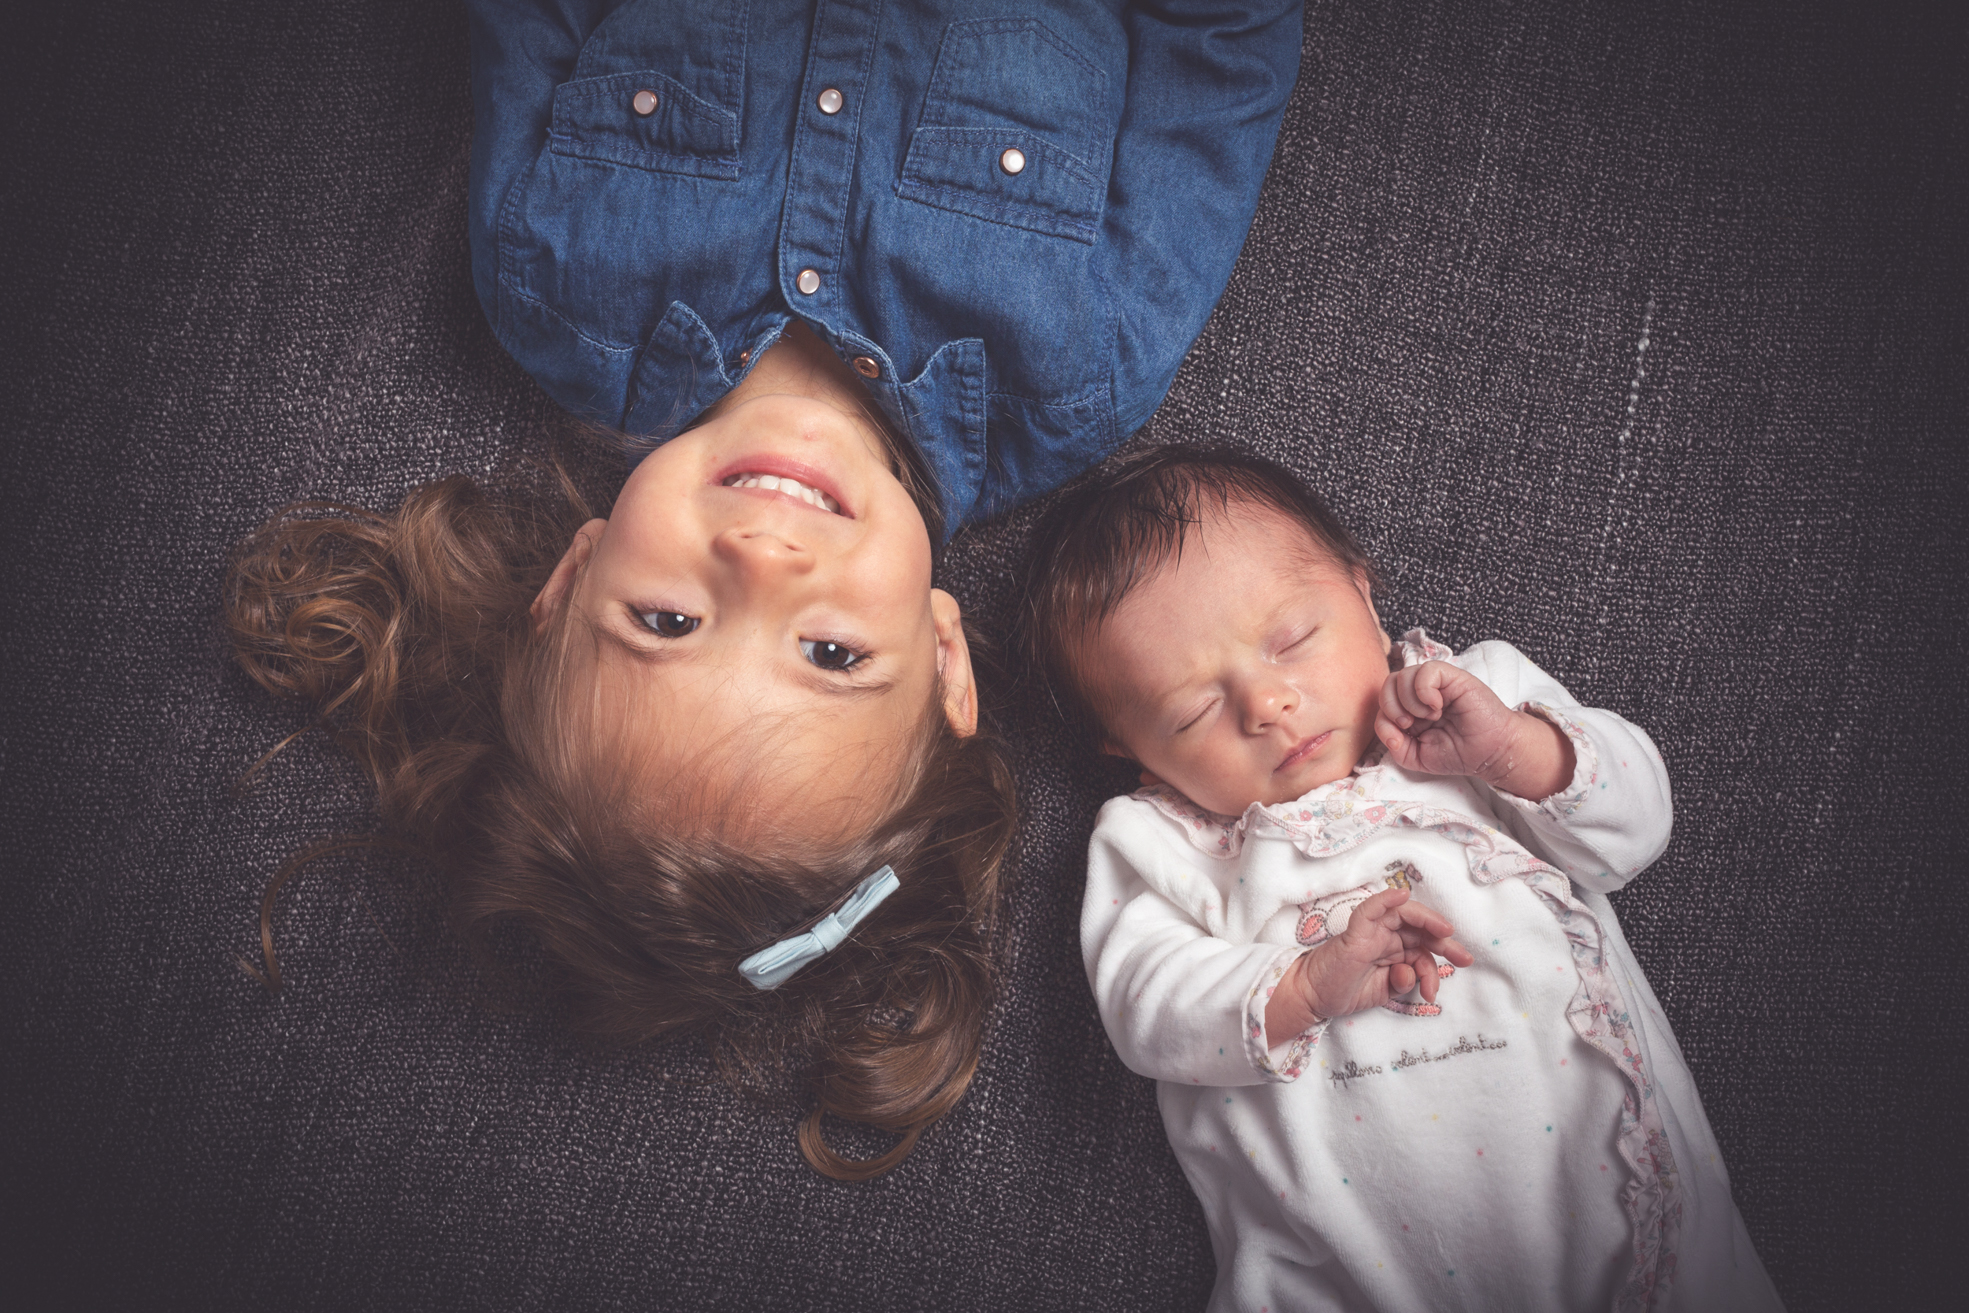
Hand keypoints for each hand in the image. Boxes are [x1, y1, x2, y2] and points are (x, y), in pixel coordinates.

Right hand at [1263, 887, 1474, 1039]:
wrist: (1311, 997)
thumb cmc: (1343, 992)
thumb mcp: (1384, 991)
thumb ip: (1402, 981)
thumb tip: (1414, 974)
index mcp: (1393, 950)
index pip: (1423, 947)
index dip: (1441, 959)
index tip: (1455, 972)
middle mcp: (1384, 937)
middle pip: (1420, 929)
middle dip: (1445, 941)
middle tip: (1464, 957)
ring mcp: (1370, 932)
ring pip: (1402, 914)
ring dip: (1427, 920)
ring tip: (1445, 932)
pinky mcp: (1355, 931)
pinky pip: (1370, 910)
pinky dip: (1385, 900)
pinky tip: (1400, 896)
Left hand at [1375, 660, 1573, 799]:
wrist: (1490, 753)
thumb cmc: (1457, 753)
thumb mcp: (1416, 757)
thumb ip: (1394, 745)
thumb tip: (1387, 728)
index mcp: (1410, 708)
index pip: (1382, 700)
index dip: (1384, 717)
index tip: (1402, 734)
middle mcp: (1421, 693)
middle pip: (1388, 683)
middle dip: (1391, 707)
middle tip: (1409, 724)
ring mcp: (1437, 683)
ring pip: (1403, 674)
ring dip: (1408, 701)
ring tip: (1429, 716)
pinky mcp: (1453, 677)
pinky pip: (1426, 670)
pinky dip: (1424, 690)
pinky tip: (1436, 706)